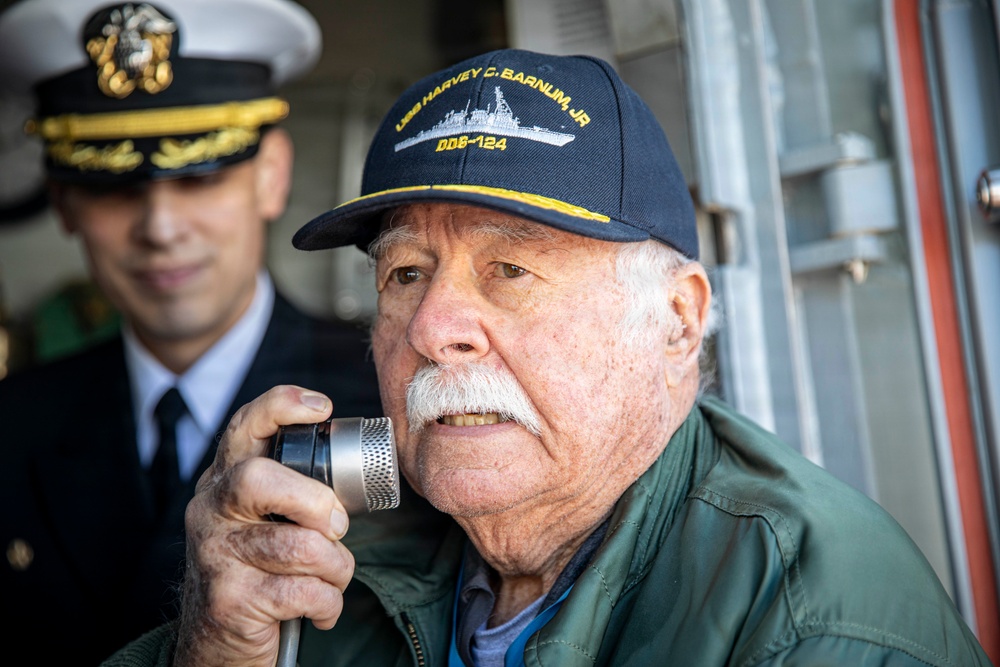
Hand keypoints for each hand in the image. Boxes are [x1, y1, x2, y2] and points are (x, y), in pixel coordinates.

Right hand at [174, 386, 353, 666]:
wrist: (217, 648)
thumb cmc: (258, 573)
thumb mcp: (263, 522)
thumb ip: (295, 490)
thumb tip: (357, 470)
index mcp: (224, 482)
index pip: (243, 428)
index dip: (281, 407)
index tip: (323, 407)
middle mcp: (210, 510)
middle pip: (258, 479)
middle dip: (315, 501)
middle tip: (337, 526)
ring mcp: (215, 555)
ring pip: (297, 544)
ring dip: (336, 566)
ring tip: (334, 578)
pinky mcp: (229, 600)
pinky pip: (302, 591)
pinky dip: (328, 602)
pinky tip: (321, 608)